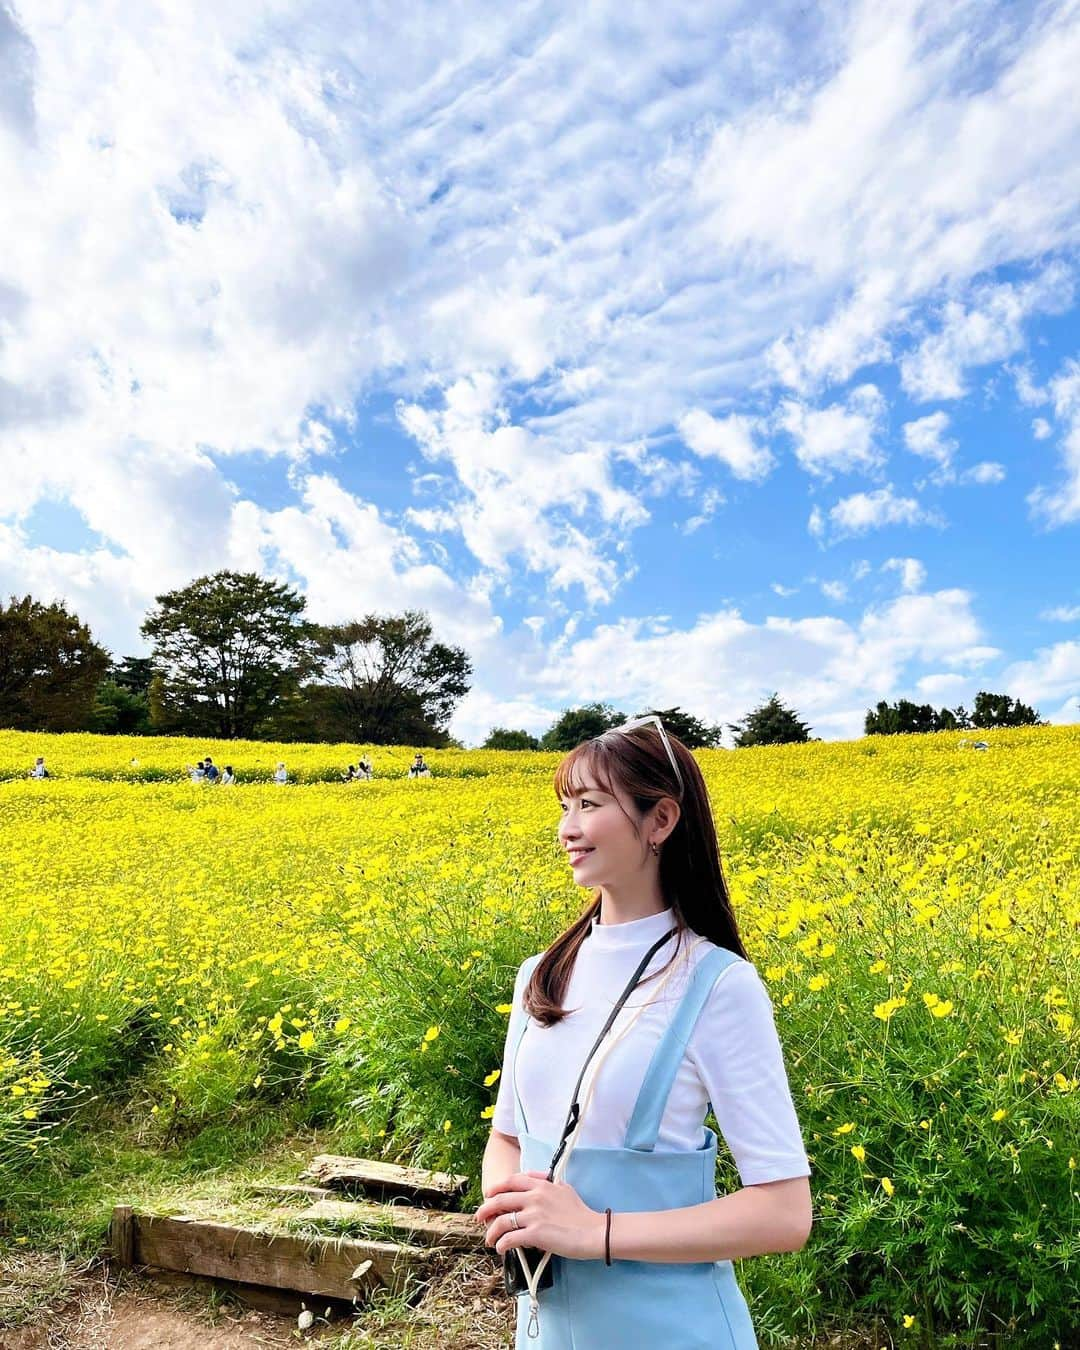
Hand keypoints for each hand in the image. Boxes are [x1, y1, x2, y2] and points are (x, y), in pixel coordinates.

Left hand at [475, 1171, 605, 1260]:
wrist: (593, 1231)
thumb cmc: (581, 1213)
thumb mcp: (564, 1188)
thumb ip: (547, 1182)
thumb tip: (537, 1179)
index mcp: (541, 1184)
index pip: (511, 1181)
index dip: (496, 1188)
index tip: (489, 1195)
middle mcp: (534, 1197)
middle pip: (500, 1200)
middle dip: (485, 1210)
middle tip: (480, 1219)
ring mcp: (534, 1215)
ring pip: (501, 1221)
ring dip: (491, 1232)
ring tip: (490, 1240)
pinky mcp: (535, 1234)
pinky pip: (510, 1239)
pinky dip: (502, 1245)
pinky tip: (501, 1249)